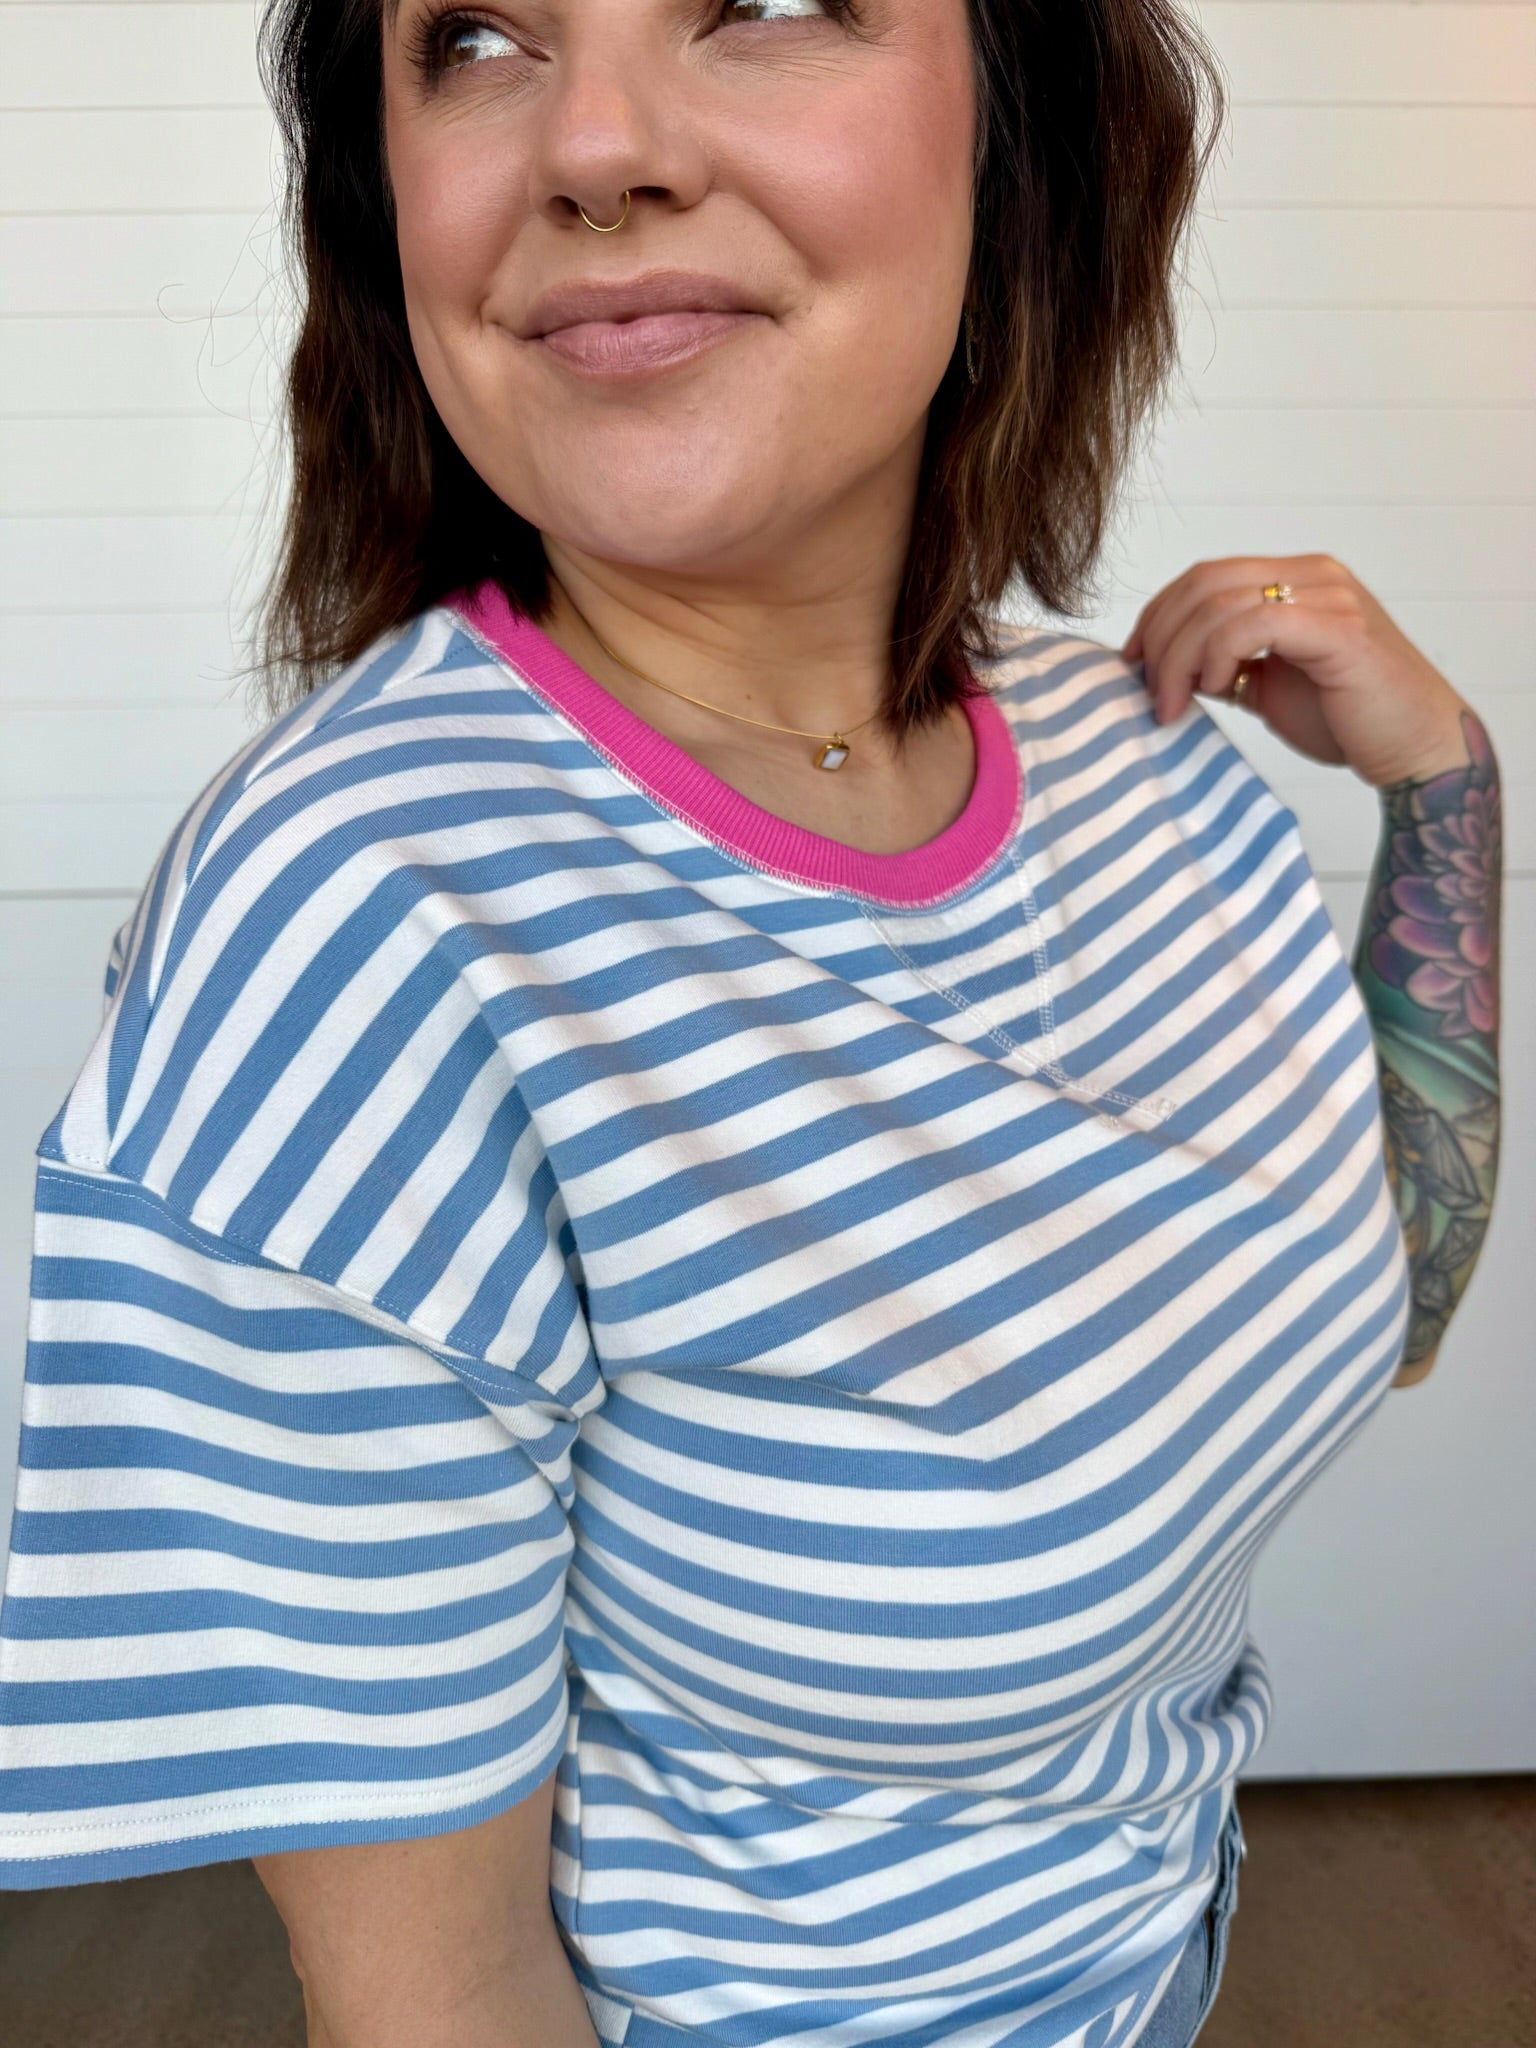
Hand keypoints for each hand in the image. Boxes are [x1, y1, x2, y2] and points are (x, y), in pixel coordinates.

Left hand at [1122, 554, 1474, 788]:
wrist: (1416, 750)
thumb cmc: (1347, 721)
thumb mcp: (1268, 686)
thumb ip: (1225, 664)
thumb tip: (1166, 667)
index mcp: (1296, 579)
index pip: (1205, 576)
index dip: (1157, 615)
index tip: (1132, 663)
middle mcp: (1314, 575)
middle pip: (1203, 582)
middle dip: (1160, 639)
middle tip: (1150, 693)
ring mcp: (1329, 597)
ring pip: (1219, 603)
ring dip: (1180, 657)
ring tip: (1176, 705)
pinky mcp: (1340, 629)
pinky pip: (1254, 623)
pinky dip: (1218, 655)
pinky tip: (1217, 690)